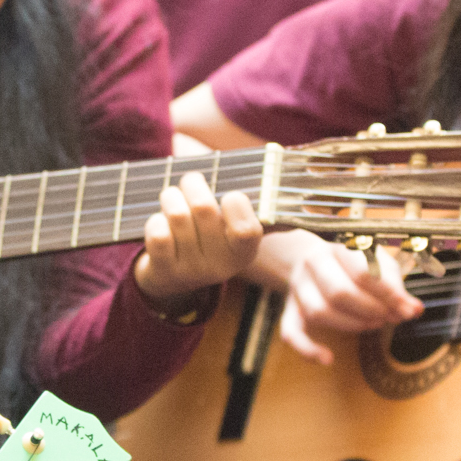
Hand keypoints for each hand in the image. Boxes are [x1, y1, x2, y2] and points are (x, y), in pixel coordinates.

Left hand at [135, 172, 262, 307]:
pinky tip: (161, 221)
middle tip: (192, 180)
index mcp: (245, 252)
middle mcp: (222, 266)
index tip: (230, 196)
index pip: (247, 229)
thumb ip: (259, 209)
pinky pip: (157, 233)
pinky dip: (155, 218)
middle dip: (193, 183)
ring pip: (178, 215)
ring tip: (172, 195)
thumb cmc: (209, 238)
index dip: (236, 203)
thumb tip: (305, 194)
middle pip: (205, 209)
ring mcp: (192, 270)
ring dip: (171, 196)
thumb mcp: (235, 231)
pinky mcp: (164, 271)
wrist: (173, 279)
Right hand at [271, 237, 424, 364]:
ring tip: (373, 325)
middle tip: (390, 318)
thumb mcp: (375, 262)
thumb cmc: (348, 263)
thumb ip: (395, 285)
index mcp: (337, 249)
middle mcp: (314, 266)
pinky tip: (327, 359)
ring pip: (320, 312)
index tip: (408, 308)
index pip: (363, 272)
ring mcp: (299, 289)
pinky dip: (307, 349)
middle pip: (340, 292)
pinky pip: (291, 333)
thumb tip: (414, 309)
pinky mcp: (290, 311)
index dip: (389, 294)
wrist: (304, 257)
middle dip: (371, 310)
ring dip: (351, 325)